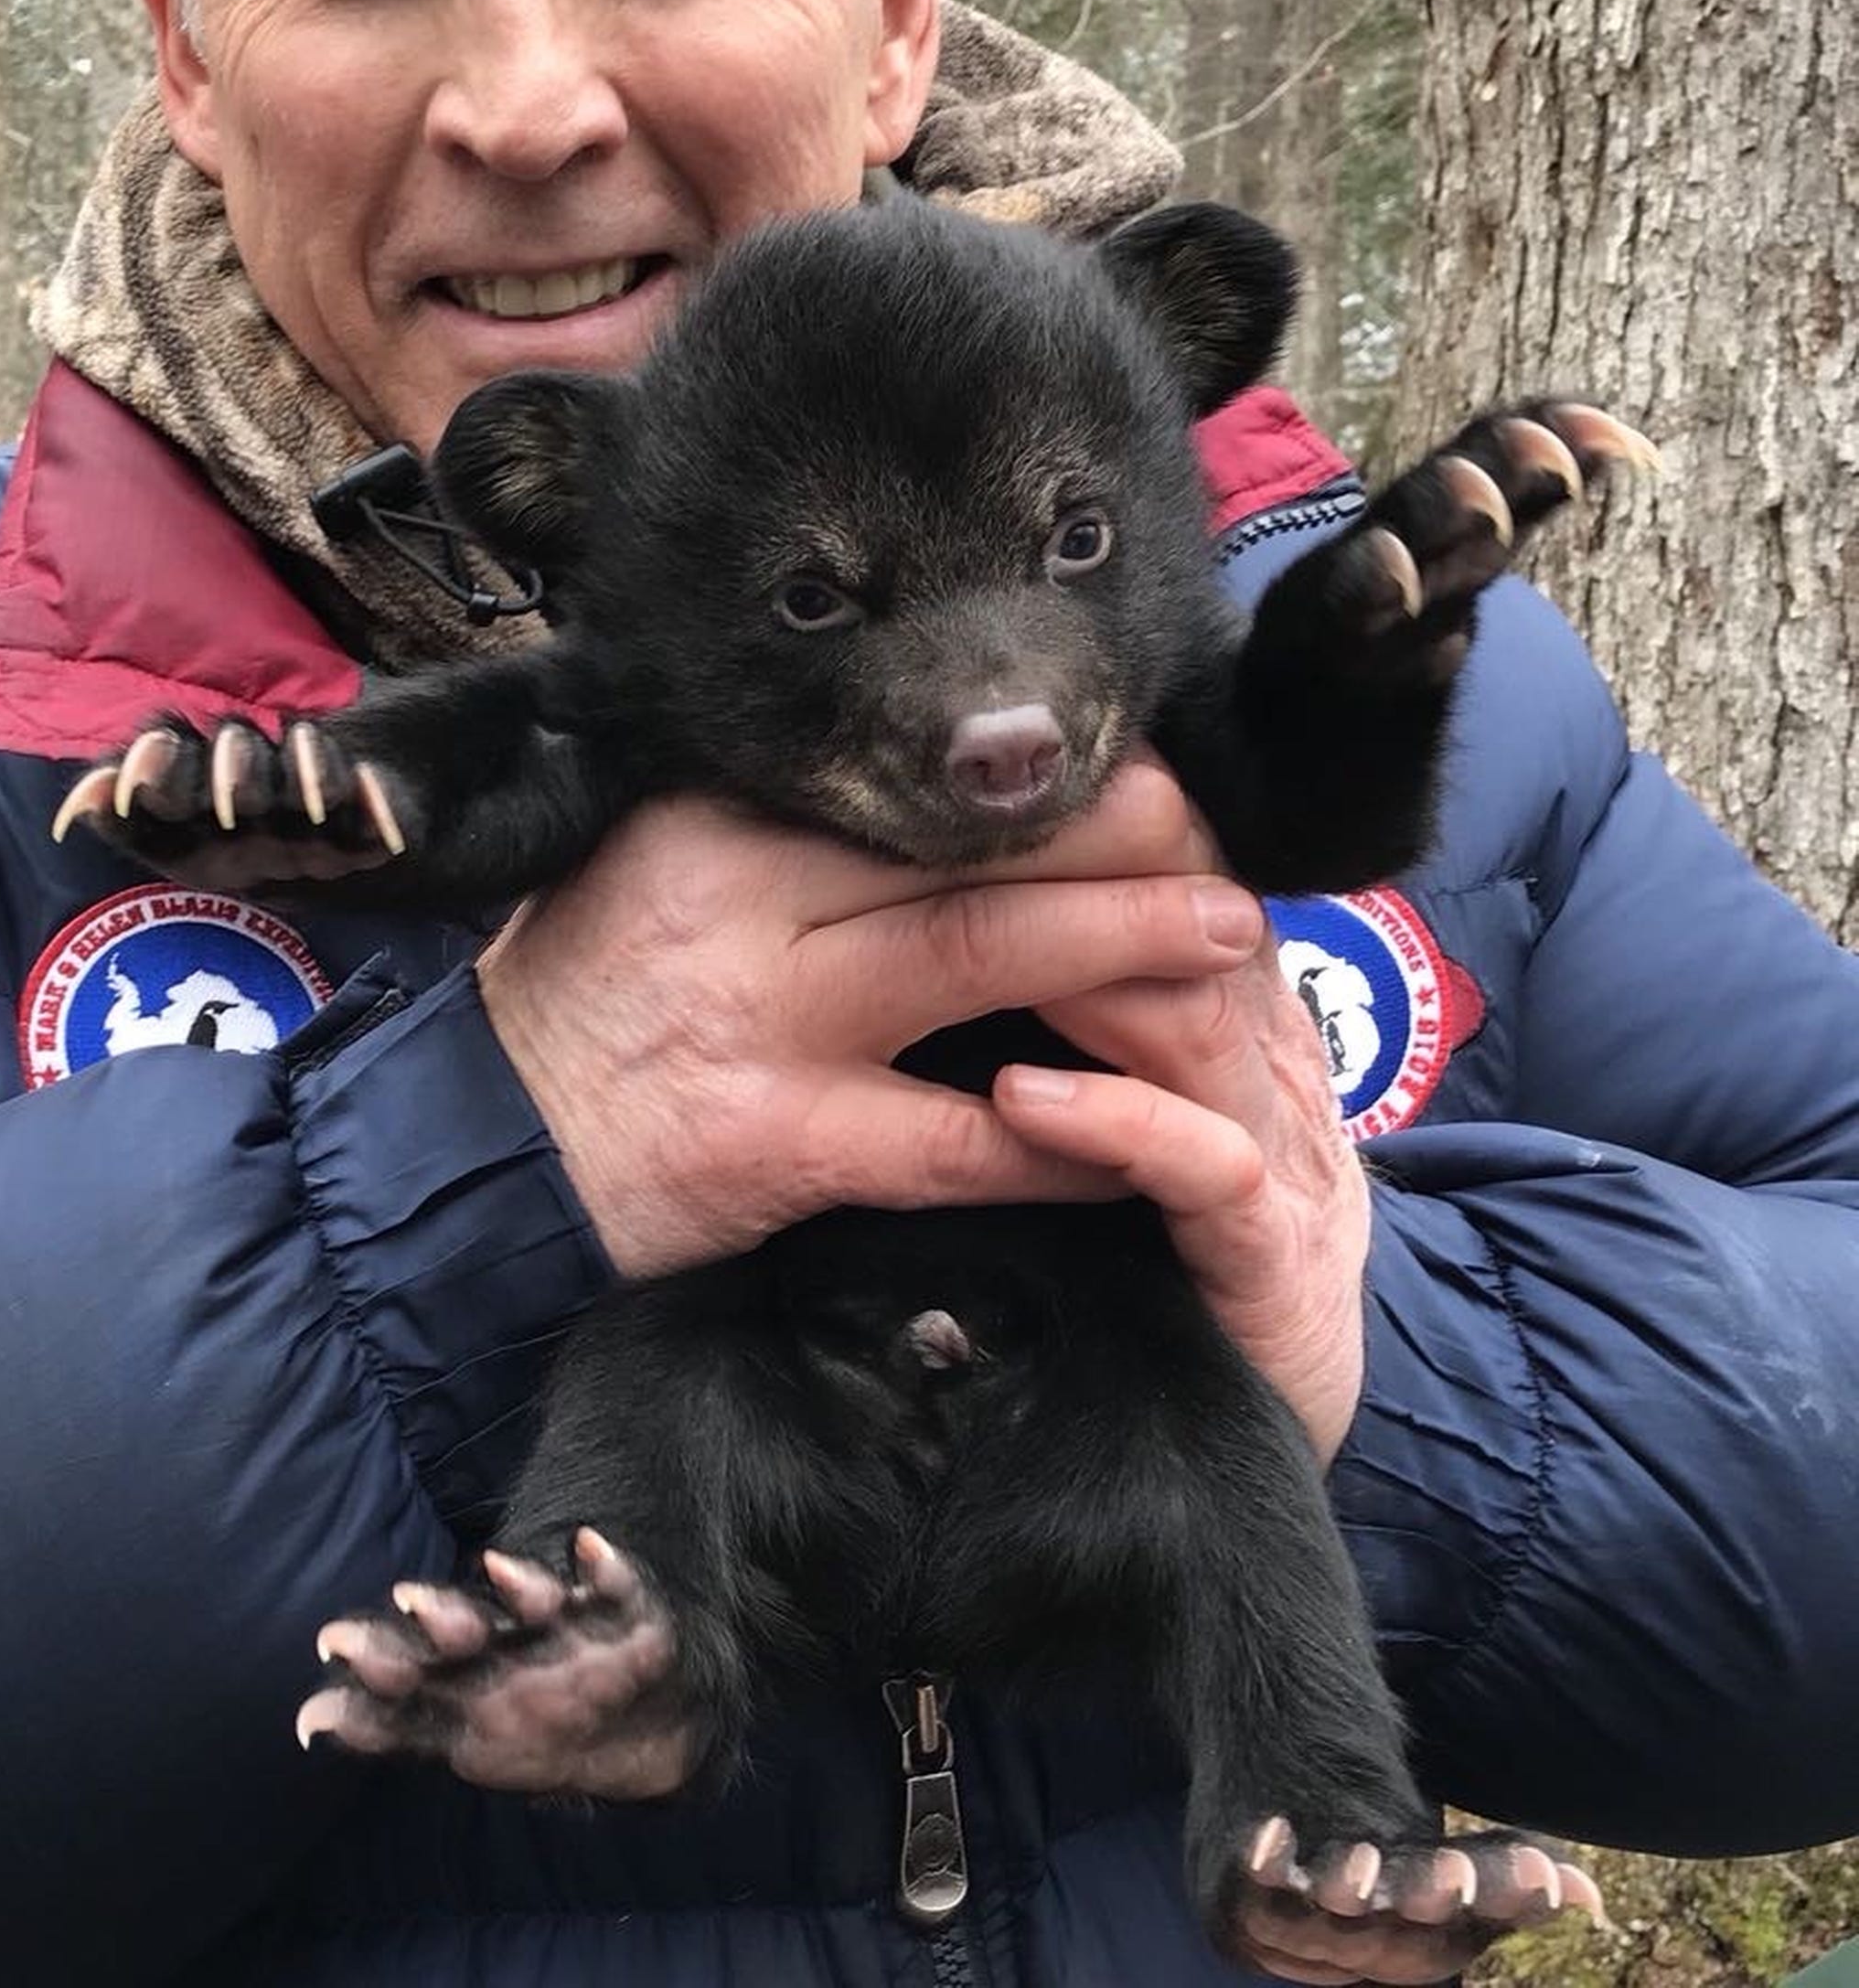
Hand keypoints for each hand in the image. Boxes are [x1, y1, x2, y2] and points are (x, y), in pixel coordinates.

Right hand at [475, 777, 1265, 1281]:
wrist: (471, 1156)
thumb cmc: (583, 1002)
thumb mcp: (655, 866)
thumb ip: (774, 825)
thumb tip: (932, 783)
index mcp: (714, 809)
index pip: (905, 774)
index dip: (1041, 778)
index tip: (1144, 767)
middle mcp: (739, 891)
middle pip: (962, 843)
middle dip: (1118, 840)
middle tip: (1229, 847)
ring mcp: (760, 1014)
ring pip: (977, 954)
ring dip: (1124, 951)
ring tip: (1228, 942)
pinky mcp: (776, 1140)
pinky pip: (955, 1139)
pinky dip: (1063, 1139)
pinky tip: (1148, 1143)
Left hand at [988, 763, 1370, 1461]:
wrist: (1270, 1414)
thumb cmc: (1154, 1237)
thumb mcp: (1092, 1089)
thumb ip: (1040, 992)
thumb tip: (909, 890)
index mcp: (1227, 995)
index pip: (1167, 860)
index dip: (1075, 811)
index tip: (953, 772)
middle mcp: (1266, 1048)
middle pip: (1184, 911)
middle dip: (1074, 862)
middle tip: (950, 823)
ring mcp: (1278, 1145)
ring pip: (1194, 1018)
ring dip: (1084, 970)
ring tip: (970, 939)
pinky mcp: (1273, 1253)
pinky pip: (1201, 1162)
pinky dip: (1114, 1120)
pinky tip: (1020, 1099)